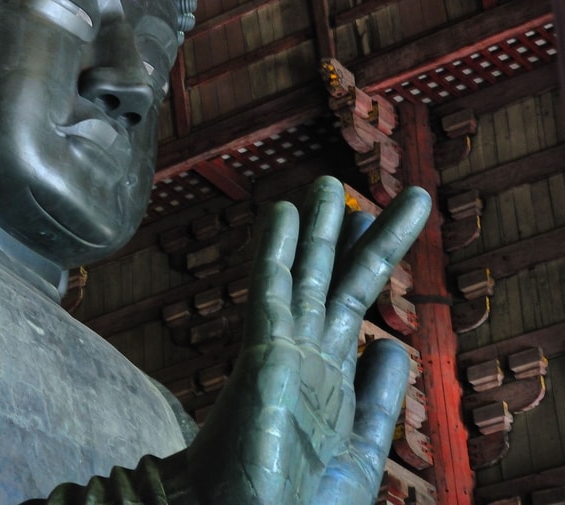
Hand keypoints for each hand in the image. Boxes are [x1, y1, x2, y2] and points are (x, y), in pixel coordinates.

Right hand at [185, 177, 429, 504]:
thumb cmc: (298, 504)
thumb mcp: (360, 456)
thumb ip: (378, 404)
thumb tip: (392, 351)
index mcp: (332, 382)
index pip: (353, 308)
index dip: (369, 263)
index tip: (377, 227)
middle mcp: (309, 358)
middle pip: (337, 282)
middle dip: (353, 235)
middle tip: (361, 190)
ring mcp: (286, 351)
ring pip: (309, 275)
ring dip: (320, 228)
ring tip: (329, 184)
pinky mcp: (264, 351)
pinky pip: (271, 289)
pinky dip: (277, 249)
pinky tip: (282, 212)